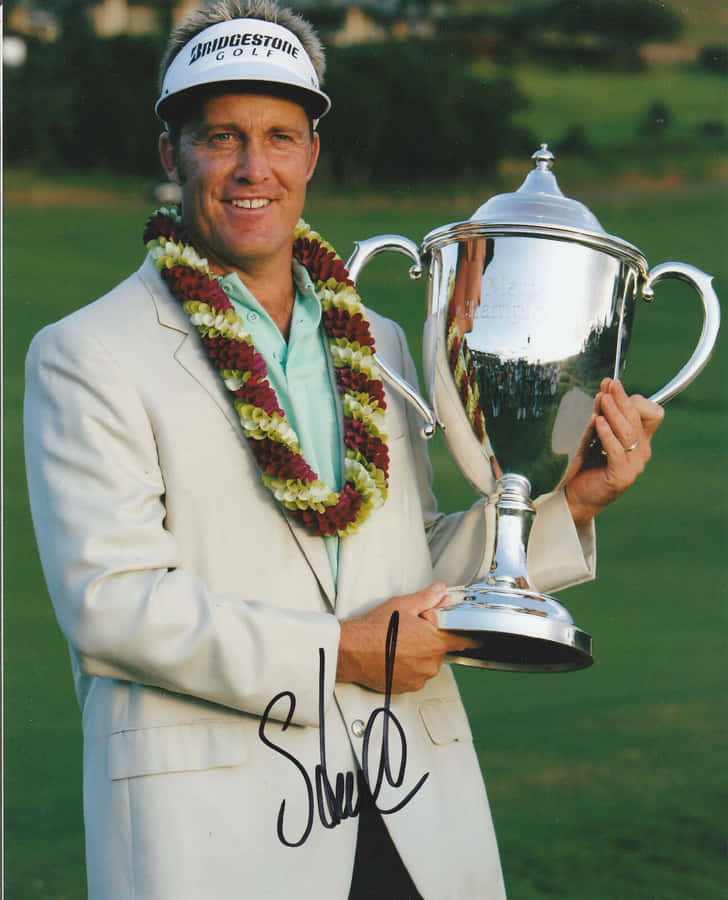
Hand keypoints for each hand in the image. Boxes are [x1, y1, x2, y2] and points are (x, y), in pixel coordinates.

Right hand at [337, 583, 479, 693]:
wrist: (352, 651)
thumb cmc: (374, 630)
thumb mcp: (403, 605)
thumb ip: (428, 598)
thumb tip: (441, 592)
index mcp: (435, 643)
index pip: (464, 640)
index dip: (467, 634)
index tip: (473, 635)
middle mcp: (430, 664)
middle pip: (440, 650)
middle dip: (430, 639)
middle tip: (411, 629)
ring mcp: (418, 678)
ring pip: (426, 663)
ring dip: (418, 654)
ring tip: (398, 643)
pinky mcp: (406, 687)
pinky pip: (414, 675)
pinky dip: (407, 666)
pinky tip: (394, 655)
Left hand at [563, 378, 663, 526]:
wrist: (579, 495)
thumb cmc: (588, 463)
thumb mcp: (598, 435)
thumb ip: (603, 416)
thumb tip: (604, 392)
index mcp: (640, 439)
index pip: (651, 413)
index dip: (634, 399)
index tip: (613, 389)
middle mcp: (642, 451)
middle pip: (637, 418)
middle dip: (622, 398)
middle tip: (610, 384)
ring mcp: (634, 464)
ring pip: (627, 432)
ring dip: (614, 413)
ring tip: (603, 399)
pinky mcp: (621, 476)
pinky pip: (616, 451)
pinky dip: (607, 435)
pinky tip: (598, 422)